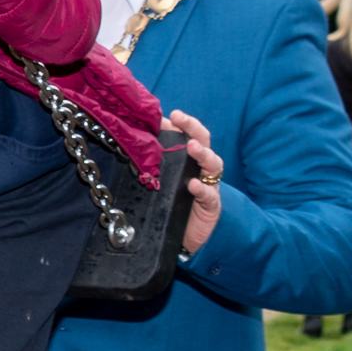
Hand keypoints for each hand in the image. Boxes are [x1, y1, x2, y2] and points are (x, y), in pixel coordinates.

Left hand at [166, 108, 222, 252]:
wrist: (181, 237)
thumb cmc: (170, 205)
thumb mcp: (161, 180)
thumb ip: (155, 162)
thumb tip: (138, 138)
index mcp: (189, 160)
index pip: (189, 134)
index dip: (181, 123)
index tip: (169, 113)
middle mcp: (201, 168)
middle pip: (203, 141)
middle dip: (192, 127)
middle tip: (180, 119)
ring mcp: (209, 186)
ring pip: (213, 164)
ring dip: (202, 153)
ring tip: (192, 146)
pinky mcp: (211, 206)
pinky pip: (209, 195)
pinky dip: (202, 189)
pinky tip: (193, 185)